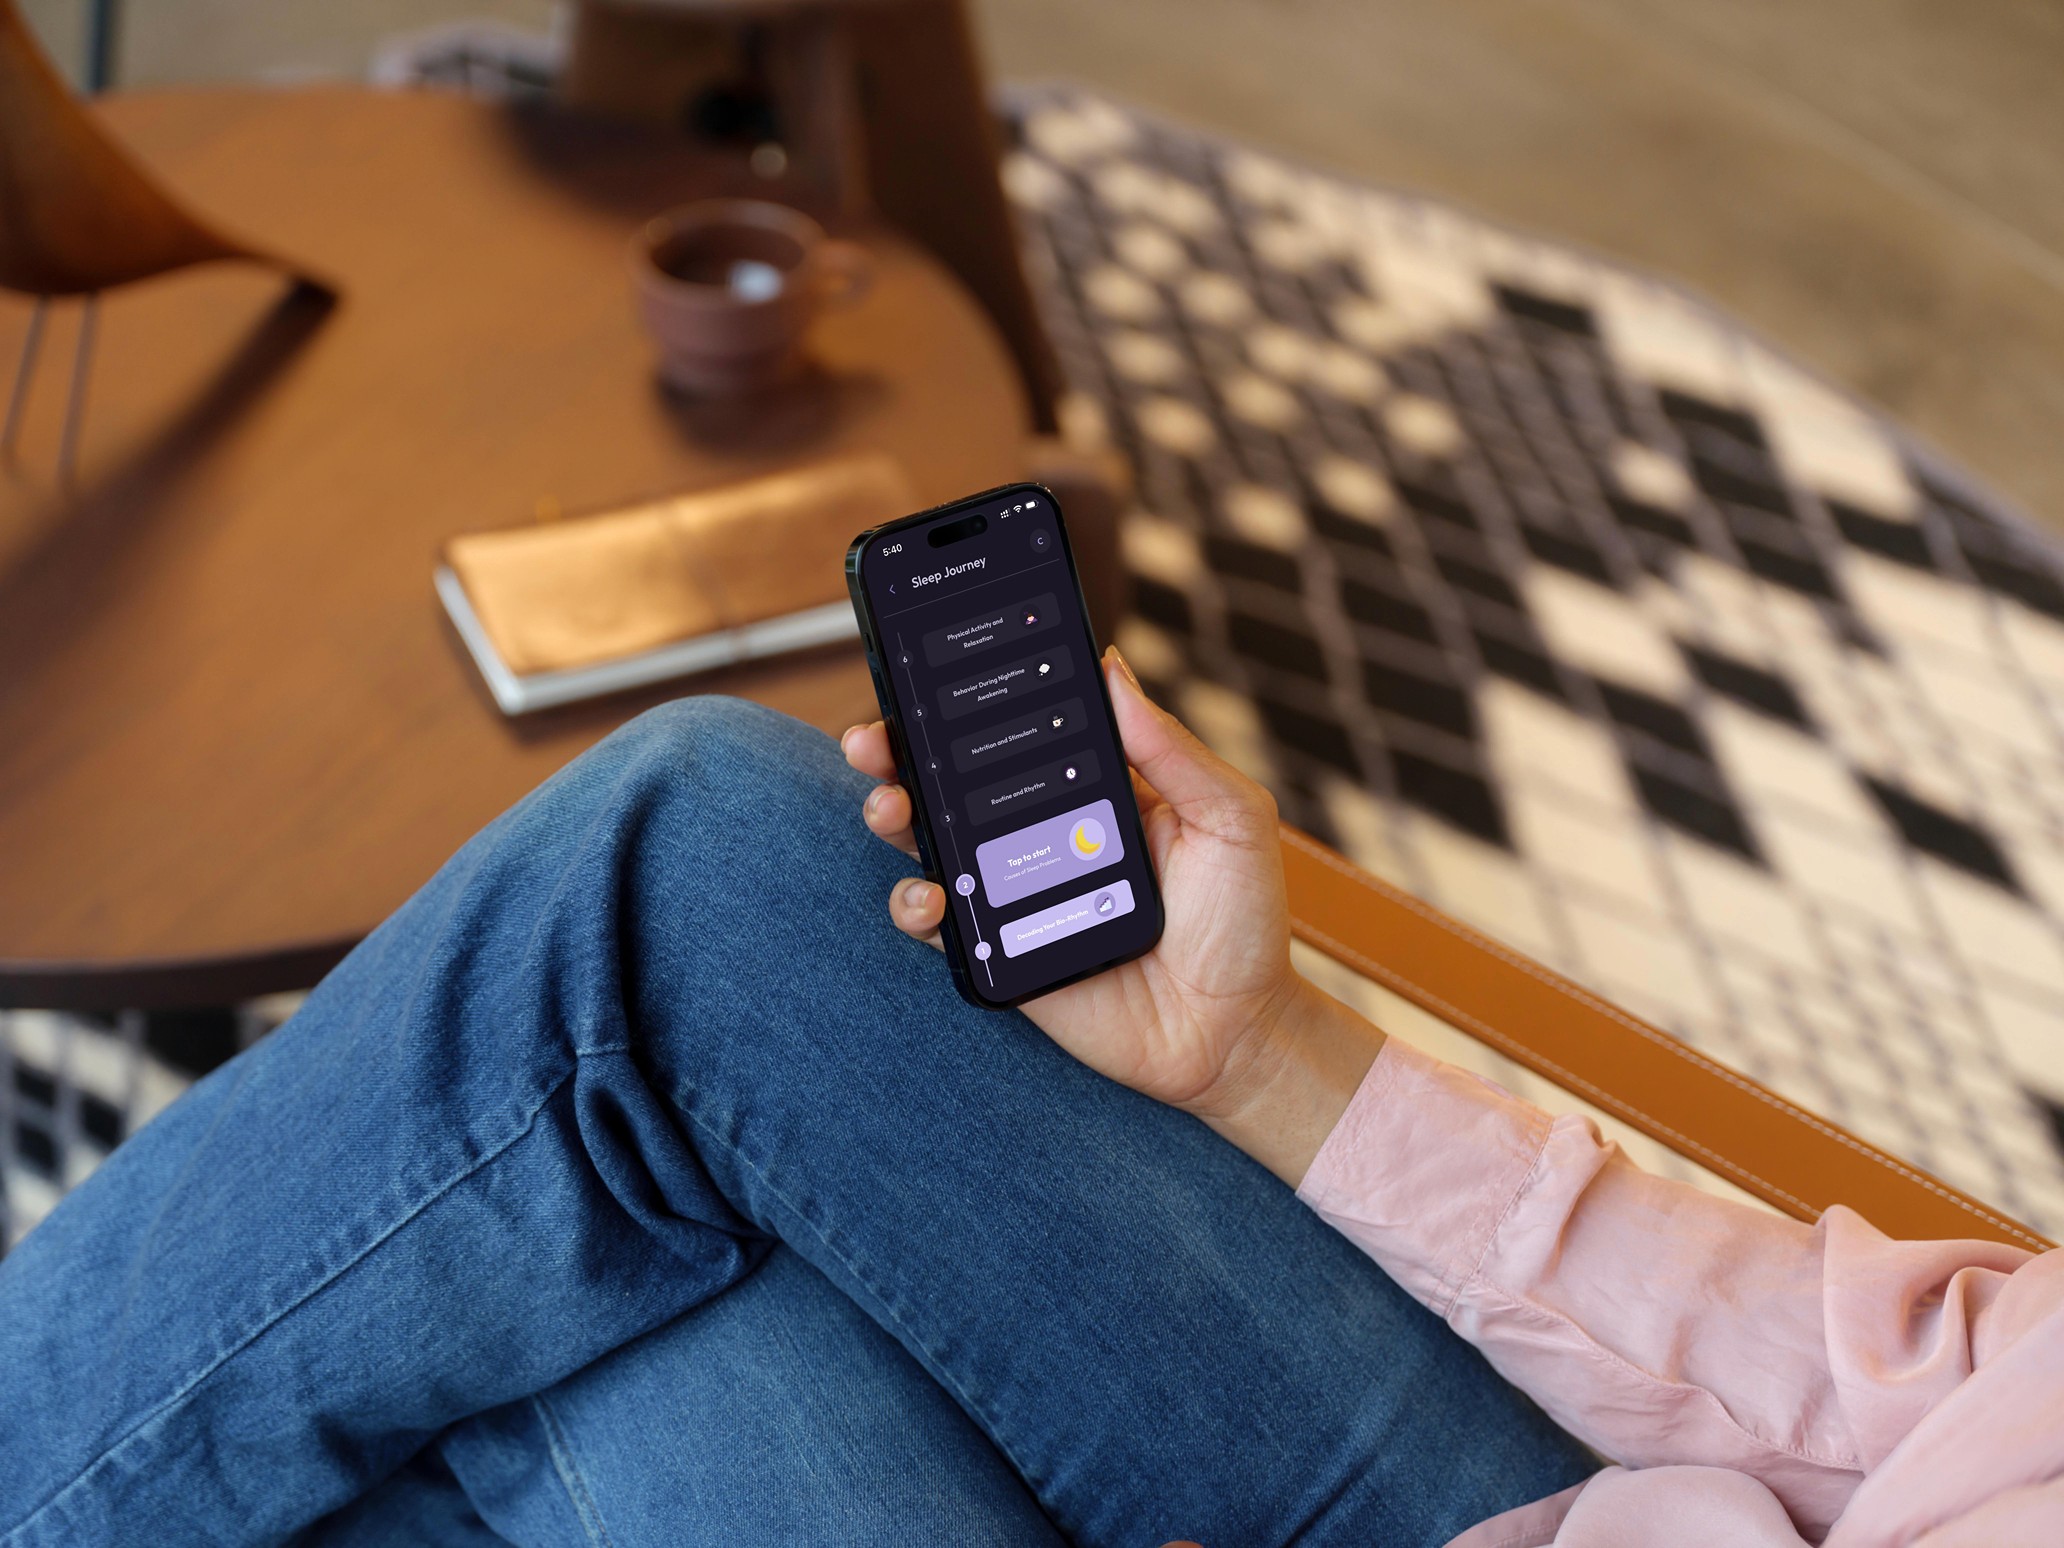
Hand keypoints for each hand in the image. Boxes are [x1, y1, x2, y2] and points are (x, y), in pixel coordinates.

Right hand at [842, 648, 1381, 1182]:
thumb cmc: (1244, 920)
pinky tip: (930, 894)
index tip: (923, 671)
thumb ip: (1172, 748)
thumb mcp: (1229, 818)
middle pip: (950, 779)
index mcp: (1090, 787)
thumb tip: (1113, 667)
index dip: (962, 702)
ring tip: (890, 806)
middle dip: (897, 750)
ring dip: (893, 815)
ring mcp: (1016, 892)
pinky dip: (917, 905)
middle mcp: (1042, 833)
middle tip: (872, 739)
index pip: (1013, 730)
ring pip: (930, 844)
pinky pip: (940, 925)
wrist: (1237, 1030)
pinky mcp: (1003, 952)